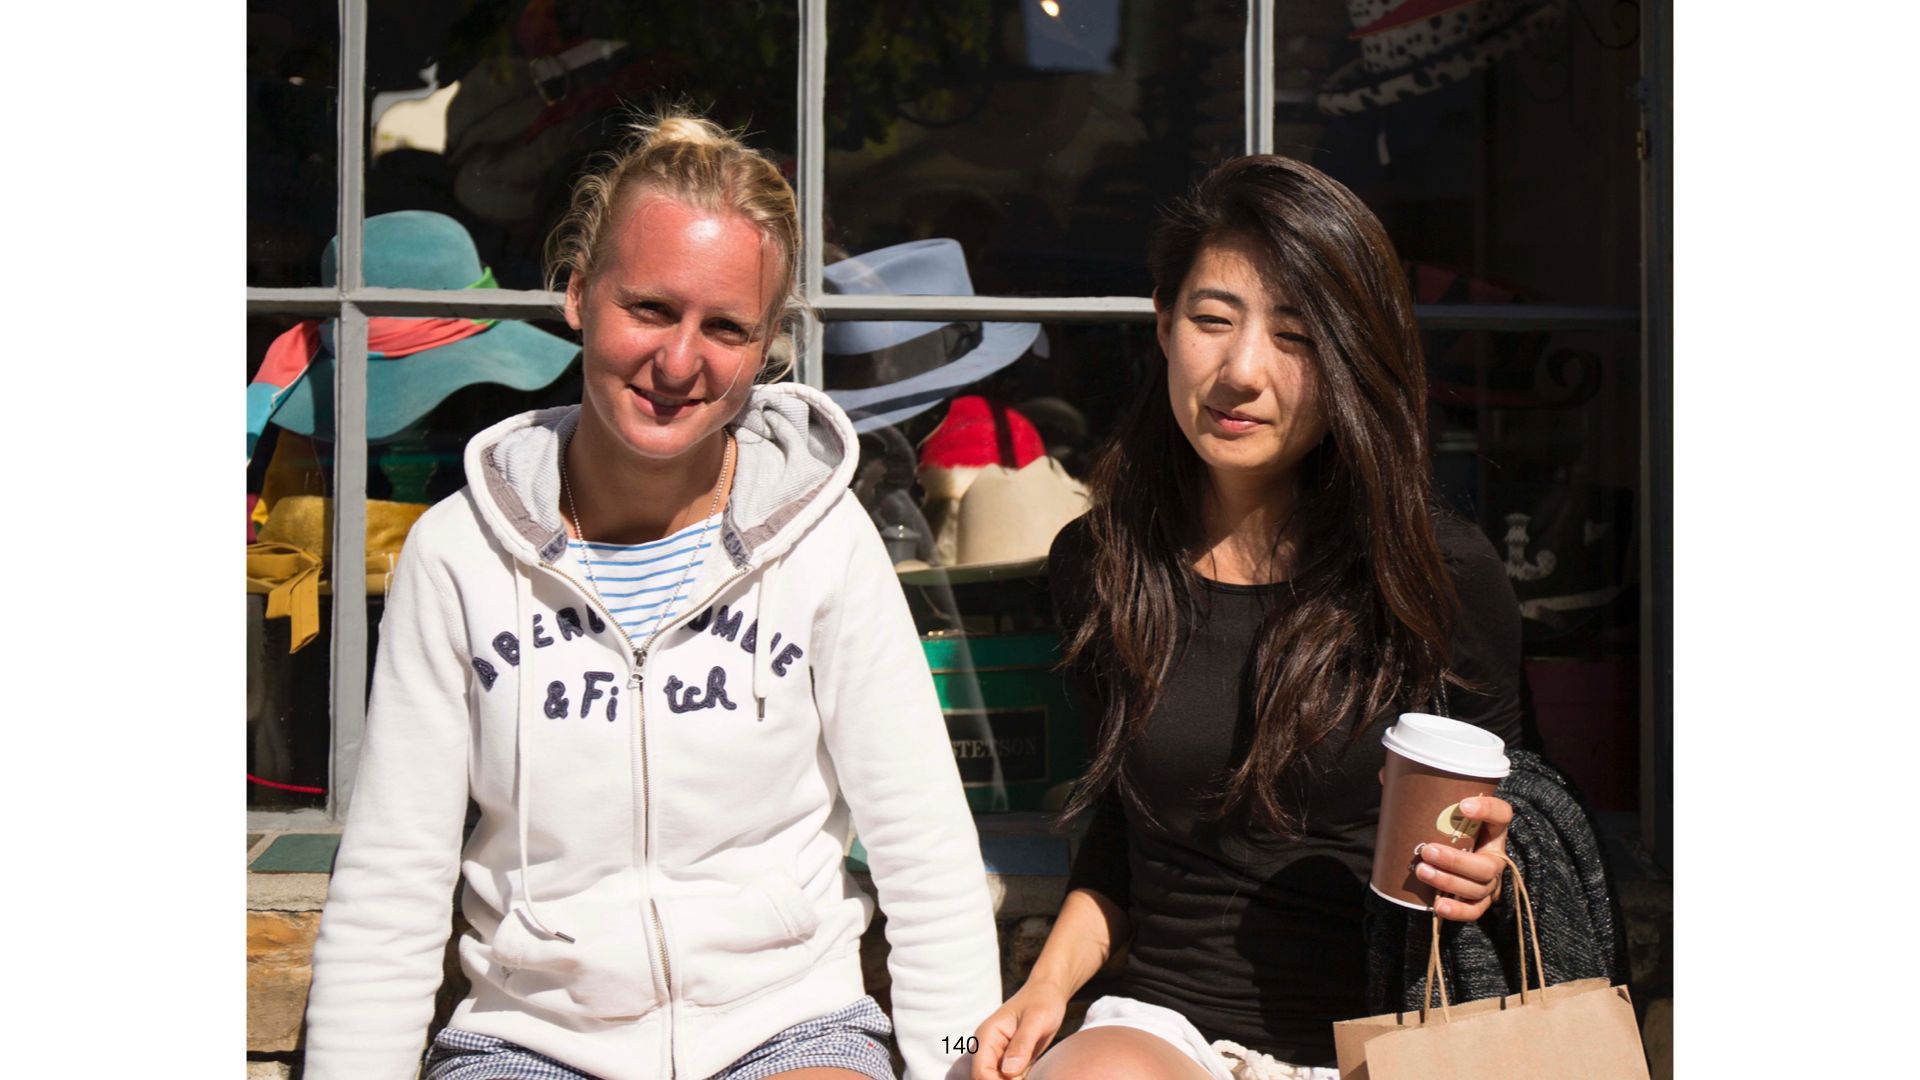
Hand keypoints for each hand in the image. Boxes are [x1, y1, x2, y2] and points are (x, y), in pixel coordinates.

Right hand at [972, 979, 1068, 1079]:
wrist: (1048, 993)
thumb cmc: (1042, 1001)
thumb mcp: (1036, 1020)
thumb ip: (1022, 1044)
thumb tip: (1009, 1072)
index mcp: (987, 1036)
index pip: (981, 1072)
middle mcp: (988, 1048)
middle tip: (1027, 1078)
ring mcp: (998, 1055)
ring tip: (1031, 1073)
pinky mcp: (1010, 1061)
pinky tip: (1033, 1076)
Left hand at [1417, 795, 1512, 922]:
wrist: (1460, 853)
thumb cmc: (1447, 827)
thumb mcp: (1442, 808)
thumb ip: (1418, 791)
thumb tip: (1386, 774)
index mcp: (1492, 827)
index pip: (1502, 814)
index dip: (1488, 810)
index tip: (1463, 805)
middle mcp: (1495, 855)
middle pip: (1487, 864)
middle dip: (1457, 860)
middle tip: (1427, 850)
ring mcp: (1489, 881)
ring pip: (1478, 888)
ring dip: (1449, 881)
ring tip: (1421, 871)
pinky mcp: (1479, 900)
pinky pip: (1474, 910)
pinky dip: (1457, 910)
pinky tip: (1437, 905)